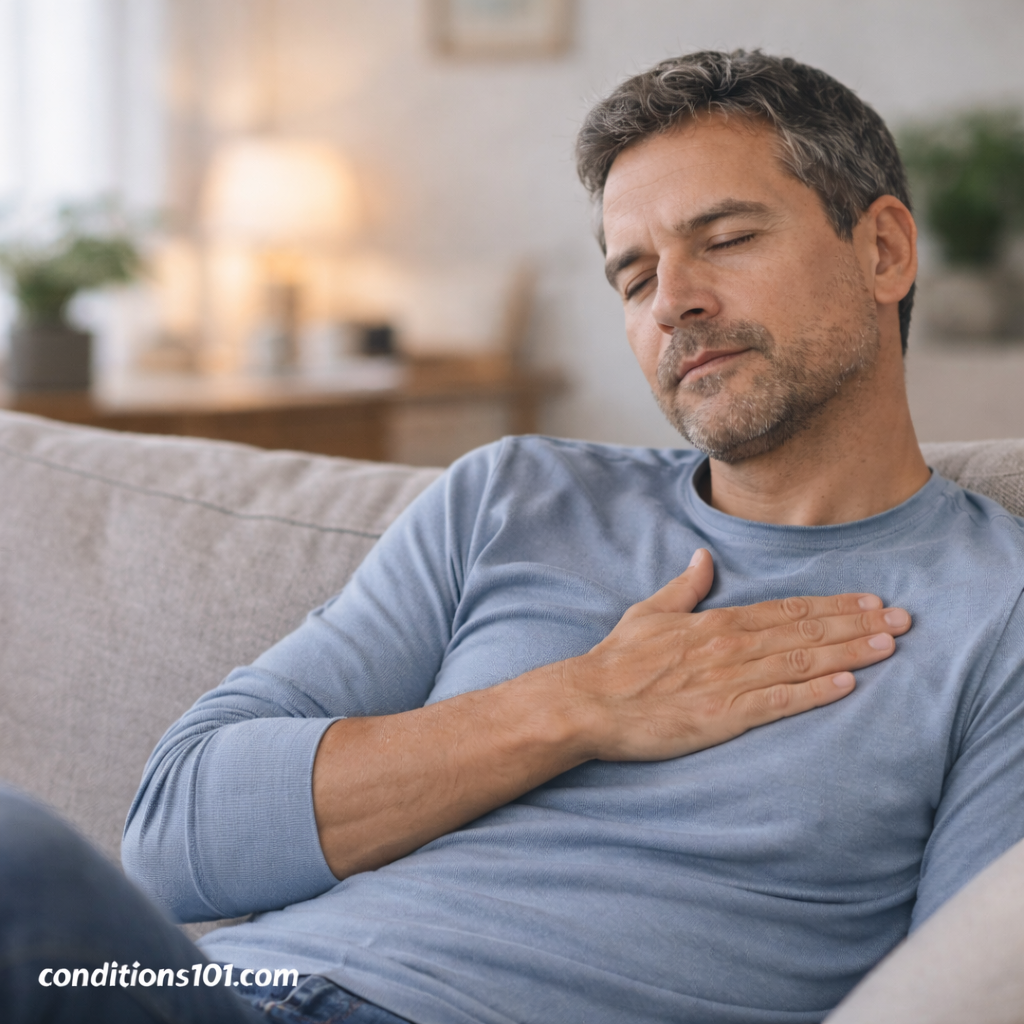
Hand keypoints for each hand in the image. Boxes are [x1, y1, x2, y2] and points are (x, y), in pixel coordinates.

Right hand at [562, 548, 910, 761]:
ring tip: (889, 646)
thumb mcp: (649, 612)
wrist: (589, 702)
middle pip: (805, 631)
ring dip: (849, 652)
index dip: (832, 605)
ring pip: (800, 661)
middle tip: (902, 620)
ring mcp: (729, 681)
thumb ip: (684, 587)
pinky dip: (814, 692)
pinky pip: (778, 702)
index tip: (869, 600)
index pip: (786, 609)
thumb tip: (705, 559)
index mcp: (716, 622)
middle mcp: (731, 646)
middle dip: (857, 624)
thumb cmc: (617, 661)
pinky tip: (846, 685)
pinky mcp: (723, 716)